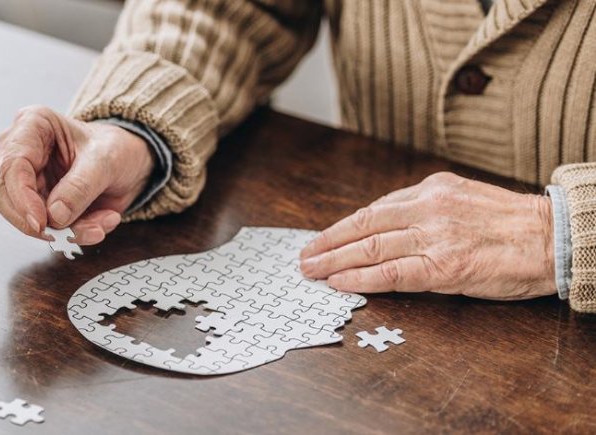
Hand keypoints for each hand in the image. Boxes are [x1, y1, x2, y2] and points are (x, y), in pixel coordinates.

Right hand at [0, 106, 154, 244]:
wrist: (129, 161)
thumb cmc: (115, 148)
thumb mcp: (106, 161)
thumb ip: (80, 186)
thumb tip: (54, 215)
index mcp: (32, 125)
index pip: (11, 166)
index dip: (22, 199)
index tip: (42, 223)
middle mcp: (21, 151)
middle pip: (3, 195)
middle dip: (36, 222)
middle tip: (67, 235)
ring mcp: (26, 179)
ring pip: (25, 217)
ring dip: (64, 231)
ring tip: (100, 226)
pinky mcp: (37, 203)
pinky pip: (46, 228)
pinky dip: (73, 233)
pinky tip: (100, 224)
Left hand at [299, 172, 555, 299]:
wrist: (553, 237)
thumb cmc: (511, 223)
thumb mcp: (463, 198)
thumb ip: (425, 208)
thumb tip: (386, 224)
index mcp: (431, 189)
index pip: (374, 209)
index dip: (342, 227)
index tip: (322, 238)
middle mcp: (427, 208)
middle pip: (363, 226)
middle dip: (327, 242)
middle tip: (304, 256)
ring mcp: (434, 237)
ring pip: (370, 248)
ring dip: (334, 261)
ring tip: (312, 271)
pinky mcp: (444, 267)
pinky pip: (391, 273)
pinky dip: (360, 278)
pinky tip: (340, 283)